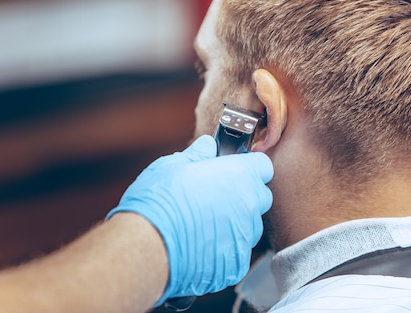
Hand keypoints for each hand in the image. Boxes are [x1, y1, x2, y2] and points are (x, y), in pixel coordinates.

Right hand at [107, 135, 272, 304]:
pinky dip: (223, 249)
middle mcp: (249, 205)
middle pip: (259, 197)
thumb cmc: (158, 201)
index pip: (262, 166)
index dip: (249, 167)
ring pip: (249, 227)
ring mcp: (244, 237)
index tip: (234, 170)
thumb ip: (198, 154)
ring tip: (203, 224)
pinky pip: (236, 253)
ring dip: (234, 223)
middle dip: (243, 195)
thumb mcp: (172, 165)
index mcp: (239, 175)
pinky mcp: (236, 265)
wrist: (148, 246)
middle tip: (215, 196)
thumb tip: (208, 146)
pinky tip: (200, 245)